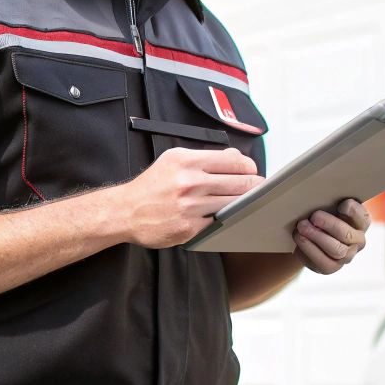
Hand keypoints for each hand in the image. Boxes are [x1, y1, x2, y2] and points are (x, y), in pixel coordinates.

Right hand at [120, 147, 265, 248]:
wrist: (125, 211)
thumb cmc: (151, 186)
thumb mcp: (173, 160)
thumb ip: (204, 158)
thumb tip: (235, 157)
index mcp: (186, 161)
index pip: (234, 161)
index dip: (249, 167)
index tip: (252, 171)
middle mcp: (189, 182)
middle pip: (240, 183)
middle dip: (254, 185)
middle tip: (258, 187)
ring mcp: (190, 206)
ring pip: (232, 203)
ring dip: (242, 203)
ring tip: (244, 200)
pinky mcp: (189, 227)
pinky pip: (218, 221)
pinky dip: (222, 218)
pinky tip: (222, 214)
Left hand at [293, 198, 370, 274]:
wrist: (309, 237)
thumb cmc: (322, 216)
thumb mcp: (329, 207)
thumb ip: (330, 201)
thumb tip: (318, 190)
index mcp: (361, 222)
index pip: (362, 217)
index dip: (353, 211)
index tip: (341, 205)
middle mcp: (357, 240)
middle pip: (346, 234)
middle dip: (329, 225)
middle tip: (314, 216)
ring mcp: (346, 256)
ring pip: (336, 249)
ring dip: (316, 237)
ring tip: (301, 227)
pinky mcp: (331, 267)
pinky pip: (322, 261)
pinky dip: (309, 248)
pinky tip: (299, 237)